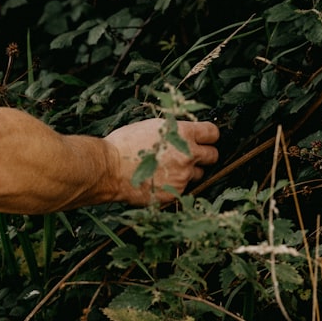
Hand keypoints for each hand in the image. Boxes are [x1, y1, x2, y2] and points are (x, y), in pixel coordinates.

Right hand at [103, 118, 219, 205]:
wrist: (109, 168)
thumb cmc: (124, 144)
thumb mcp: (151, 127)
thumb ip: (173, 131)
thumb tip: (184, 134)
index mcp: (183, 133)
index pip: (212, 133)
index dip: (208, 136)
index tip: (203, 139)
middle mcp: (188, 154)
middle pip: (212, 155)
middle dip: (203, 156)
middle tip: (189, 156)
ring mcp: (183, 176)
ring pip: (198, 174)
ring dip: (188, 172)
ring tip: (168, 170)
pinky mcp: (175, 193)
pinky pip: (182, 190)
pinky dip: (174, 186)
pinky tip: (158, 181)